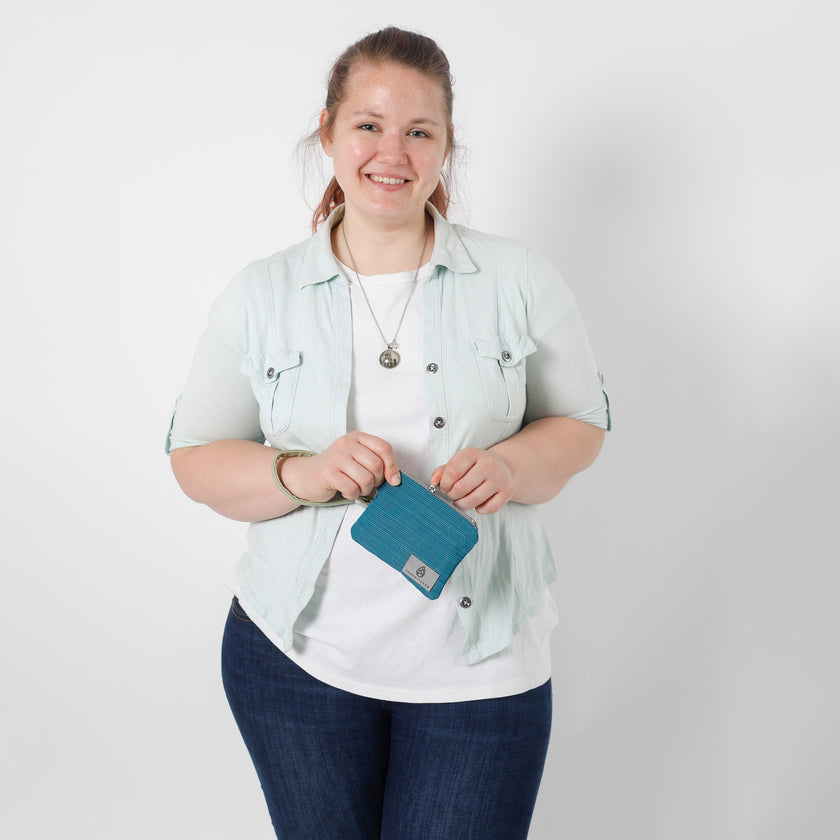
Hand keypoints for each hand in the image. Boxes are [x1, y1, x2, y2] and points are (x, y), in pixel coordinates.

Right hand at [281, 432, 399, 502]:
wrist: (306, 476)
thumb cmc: (337, 469)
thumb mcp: (357, 458)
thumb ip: (376, 463)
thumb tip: (395, 479)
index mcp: (357, 437)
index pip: (383, 448)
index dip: (392, 466)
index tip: (393, 480)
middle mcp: (346, 444)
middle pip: (376, 466)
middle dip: (376, 482)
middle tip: (368, 485)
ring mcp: (336, 457)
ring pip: (366, 479)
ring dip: (365, 490)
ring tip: (356, 488)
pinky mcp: (328, 473)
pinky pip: (352, 489)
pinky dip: (352, 495)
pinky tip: (346, 491)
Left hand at [430, 447, 515, 514]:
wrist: (503, 467)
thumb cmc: (474, 467)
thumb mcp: (458, 463)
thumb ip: (443, 471)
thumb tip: (434, 481)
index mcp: (472, 453)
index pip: (453, 471)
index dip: (444, 483)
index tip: (444, 487)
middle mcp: (488, 464)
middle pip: (461, 488)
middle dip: (452, 495)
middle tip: (452, 495)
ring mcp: (499, 478)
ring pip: (473, 500)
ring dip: (462, 504)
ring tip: (461, 500)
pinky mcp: (507, 491)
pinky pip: (488, 508)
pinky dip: (480, 509)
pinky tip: (478, 502)